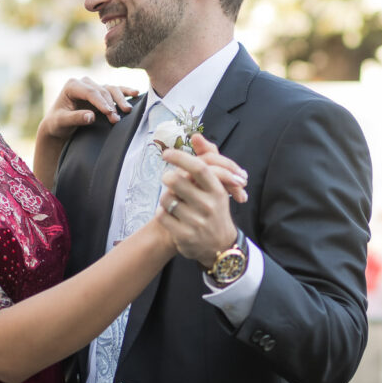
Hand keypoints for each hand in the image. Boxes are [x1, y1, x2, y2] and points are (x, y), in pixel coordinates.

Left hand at [38, 77, 137, 140]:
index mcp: (72, 85)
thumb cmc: (57, 123)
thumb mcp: (62, 122)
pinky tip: (136, 93)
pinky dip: (125, 91)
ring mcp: (94, 86)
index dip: (101, 102)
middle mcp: (84, 82)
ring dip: (120, 100)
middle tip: (116, 120)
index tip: (109, 113)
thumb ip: (75, 118)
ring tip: (127, 111)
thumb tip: (91, 116)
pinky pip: (116, 90)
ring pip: (111, 89)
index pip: (90, 92)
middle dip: (111, 105)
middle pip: (102, 91)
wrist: (59, 125)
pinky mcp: (102, 92)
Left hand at [156, 134, 245, 264]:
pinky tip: (169, 214)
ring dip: (165, 197)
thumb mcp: (217, 186)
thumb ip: (207, 160)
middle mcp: (208, 206)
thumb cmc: (215, 210)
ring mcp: (196, 222)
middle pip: (177, 181)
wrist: (220, 246)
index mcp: (217, 191)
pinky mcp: (184, 236)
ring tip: (172, 200)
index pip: (198, 168)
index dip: (180, 157)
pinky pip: (162, 216)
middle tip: (168, 178)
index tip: (166, 153)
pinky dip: (161, 212)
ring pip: (166, 199)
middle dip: (168, 177)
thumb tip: (196, 136)